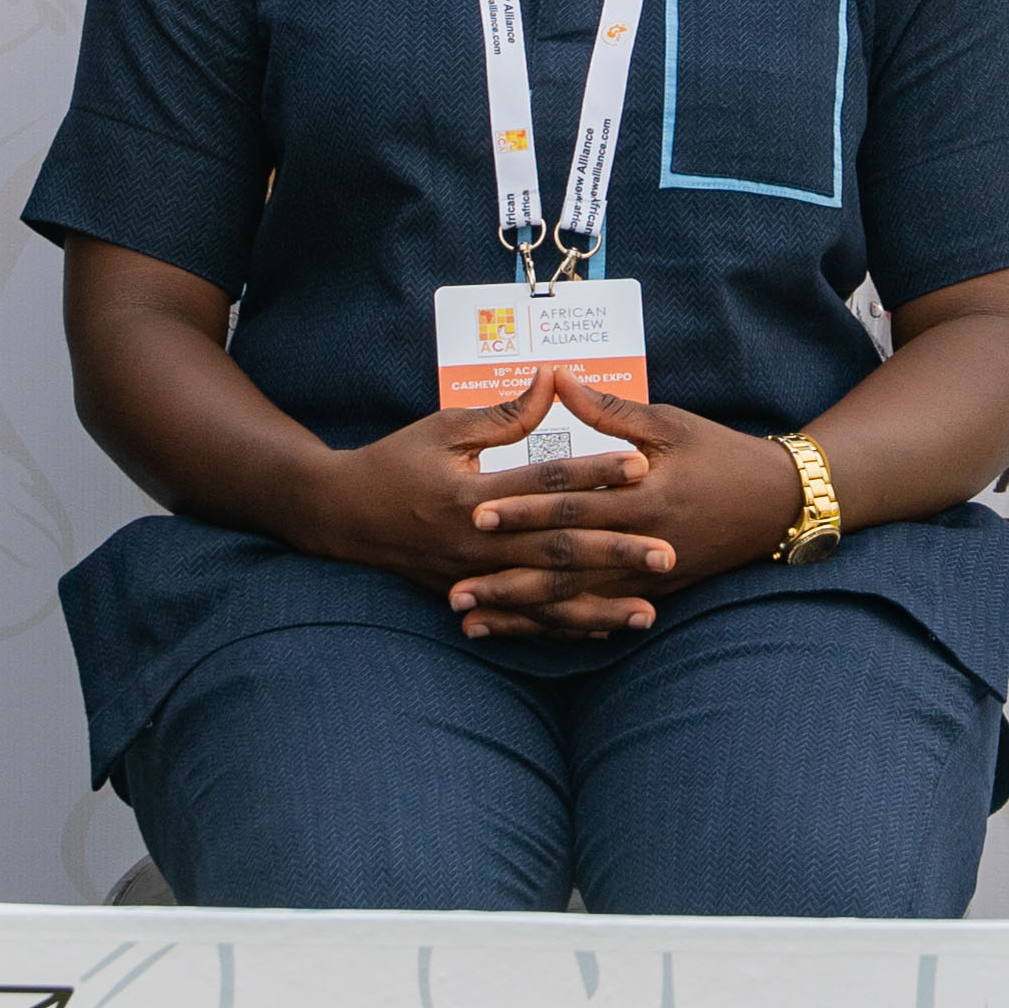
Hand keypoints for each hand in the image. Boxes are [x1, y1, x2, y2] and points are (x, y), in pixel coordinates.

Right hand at [299, 376, 666, 640]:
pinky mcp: (470, 598)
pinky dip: (563, 625)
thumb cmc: (395, 462)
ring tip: (649, 610)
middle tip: (666, 551)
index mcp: (471, 495)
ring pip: (546, 596)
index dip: (595, 473)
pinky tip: (602, 628)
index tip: (642, 466)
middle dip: (615, 552)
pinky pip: (523, 619)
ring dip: (599, 604)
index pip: (546, 483)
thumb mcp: (444, 428)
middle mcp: (476, 543)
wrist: (342, 516)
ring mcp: (472, 578)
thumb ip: (504, 413)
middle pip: (558, 549)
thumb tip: (553, 379)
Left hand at [443, 384, 809, 642]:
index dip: (521, 510)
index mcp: (643, 496)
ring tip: (474, 622)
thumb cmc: (719, 454)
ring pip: (576, 602)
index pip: (570, 505)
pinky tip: (527, 633)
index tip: (475, 512)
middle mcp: (643, 544)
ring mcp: (649, 577)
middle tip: (455, 589)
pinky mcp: (654, 592)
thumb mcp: (668, 423)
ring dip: (523, 614)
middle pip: (563, 566)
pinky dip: (560, 626)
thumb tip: (556, 377)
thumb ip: (609, 409)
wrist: (776, 503)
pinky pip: (600, 615)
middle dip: (508, 579)